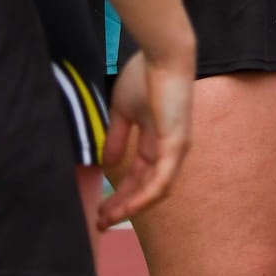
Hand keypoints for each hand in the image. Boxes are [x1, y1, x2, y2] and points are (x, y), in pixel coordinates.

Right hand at [96, 44, 195, 227]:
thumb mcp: (123, 111)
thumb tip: (109, 164)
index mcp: (156, 141)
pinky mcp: (176, 145)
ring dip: (131, 207)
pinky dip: (145, 197)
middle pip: (145, 189)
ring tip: (108, 218)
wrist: (161, 54)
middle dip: (122, 207)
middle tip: (100, 222)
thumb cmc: (144, 75)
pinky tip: (128, 208)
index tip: (99, 207)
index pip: (138, 176)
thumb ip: (117, 137)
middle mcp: (169, 150)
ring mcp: (175, 150)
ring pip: (154, 191)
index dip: (119, 193)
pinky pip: (162, 181)